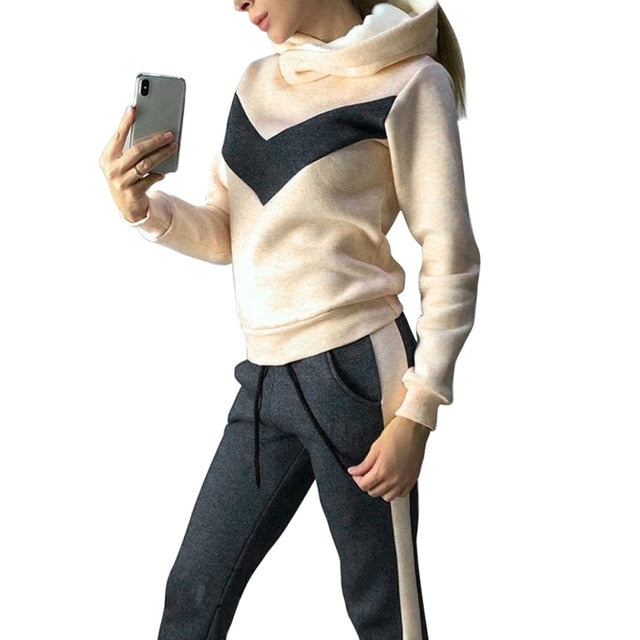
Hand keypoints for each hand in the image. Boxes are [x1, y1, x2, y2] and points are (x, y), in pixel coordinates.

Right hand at [98, 105, 177, 222]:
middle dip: (155, 140)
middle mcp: (112, 169)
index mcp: (107, 157)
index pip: (118, 136)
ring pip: (146, 164)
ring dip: (162, 154)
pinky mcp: (133, 193)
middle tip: (169, 134)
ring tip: (173, 146)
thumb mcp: (122, 162)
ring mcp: (122, 182)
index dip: (125, 122)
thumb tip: (151, 129)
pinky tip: (166, 170)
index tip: (133, 108)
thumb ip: (130, 148)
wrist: (127, 206)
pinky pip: (150, 179)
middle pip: (137, 150)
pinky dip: (159, 173)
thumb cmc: (127, 176)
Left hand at [347, 415, 430, 501]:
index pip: (364, 485)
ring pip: (387, 497)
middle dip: (367, 484)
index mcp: (383, 470)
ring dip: (380, 489)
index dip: (357, 479)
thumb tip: (353, 471)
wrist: (413, 429)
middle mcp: (394, 479)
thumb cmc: (396, 434)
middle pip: (374, 492)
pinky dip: (394, 491)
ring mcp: (404, 481)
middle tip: (366, 473)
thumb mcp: (375, 448)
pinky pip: (401, 494)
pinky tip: (391, 480)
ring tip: (378, 477)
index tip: (357, 473)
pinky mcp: (412, 480)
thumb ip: (364, 464)